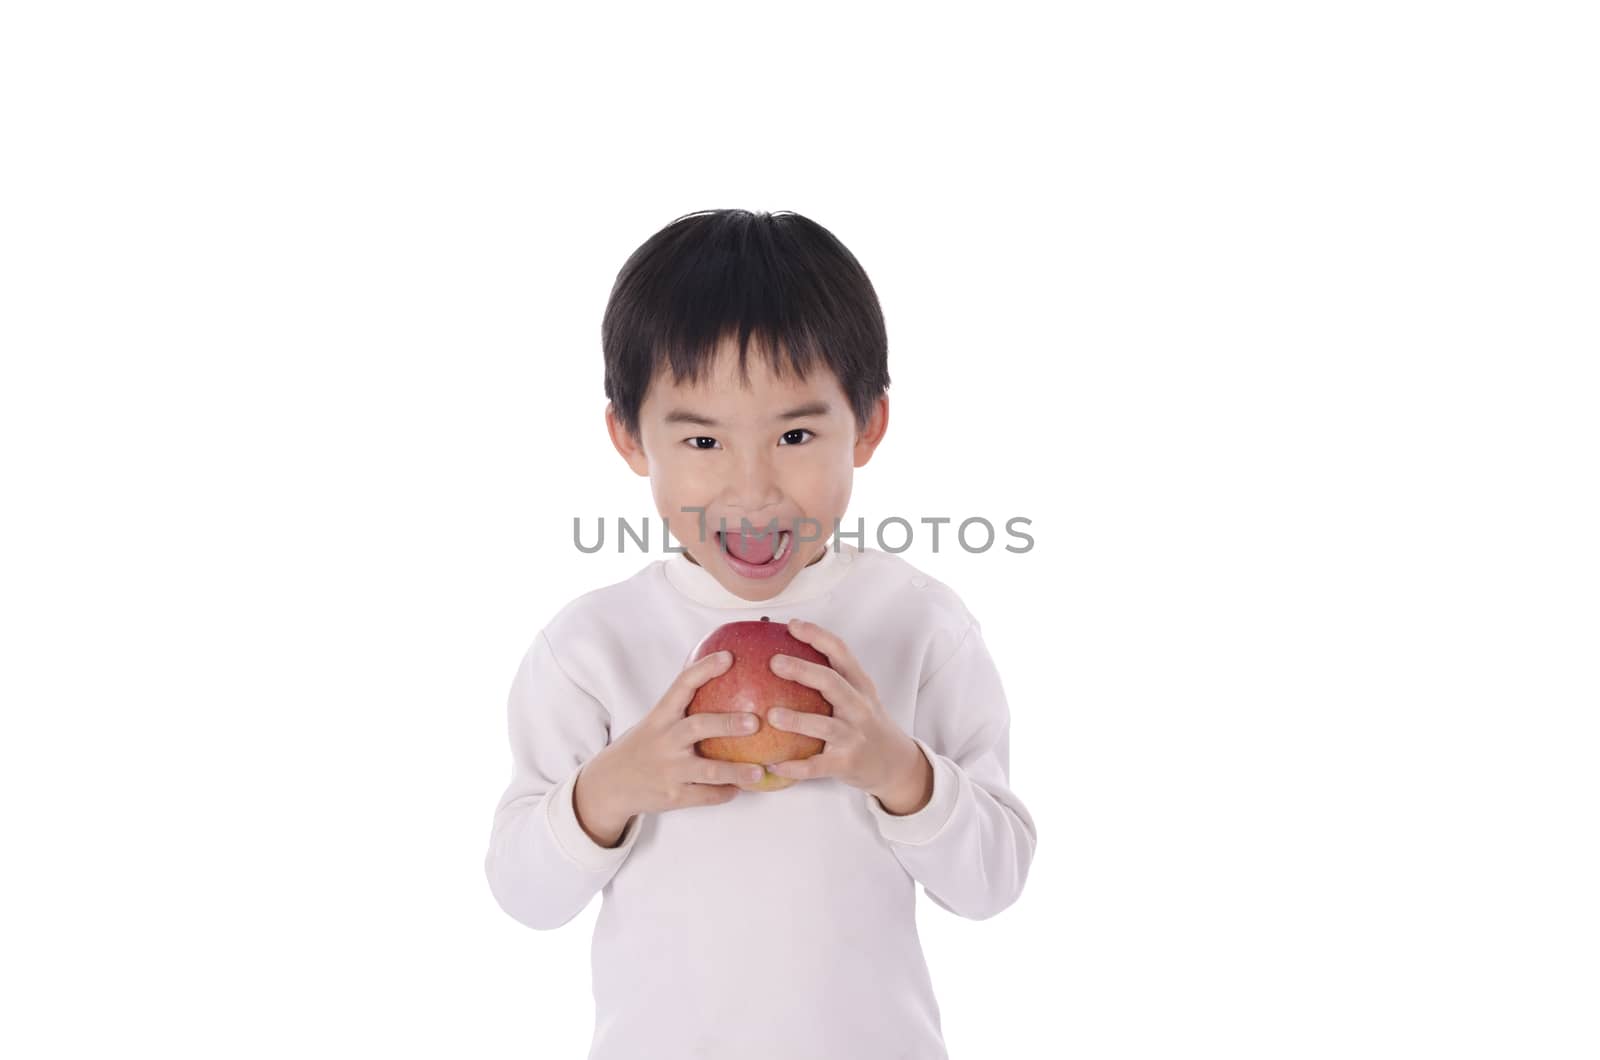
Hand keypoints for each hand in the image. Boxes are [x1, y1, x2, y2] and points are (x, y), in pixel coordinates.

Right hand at [577, 651, 767, 843]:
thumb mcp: (656, 722)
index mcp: (661, 716)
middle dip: (727, 723)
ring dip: (736, 770)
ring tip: (760, 771)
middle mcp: (665, 741)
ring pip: (708, 771)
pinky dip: (725, 793)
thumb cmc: (643, 746)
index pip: (682, 685)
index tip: (728, 657)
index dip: (704, 669)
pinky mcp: (673, 796)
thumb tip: (721, 673)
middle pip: (698, 727)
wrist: (610, 785)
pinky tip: (740, 788)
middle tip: (755, 721)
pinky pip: (705, 796)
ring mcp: (669, 770)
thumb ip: (682, 706)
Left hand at [764, 618, 932, 812]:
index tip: (793, 625)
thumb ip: (831, 677)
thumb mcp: (858, 695)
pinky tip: (772, 764)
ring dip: (798, 720)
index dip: (818, 636)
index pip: (841, 652)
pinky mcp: (846, 763)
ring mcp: (854, 736)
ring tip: (771, 715)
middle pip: (832, 683)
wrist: (896, 763)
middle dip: (803, 670)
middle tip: (774, 662)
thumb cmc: (866, 723)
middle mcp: (859, 707)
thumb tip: (783, 654)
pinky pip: (817, 766)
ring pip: (825, 726)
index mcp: (860, 685)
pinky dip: (795, 766)